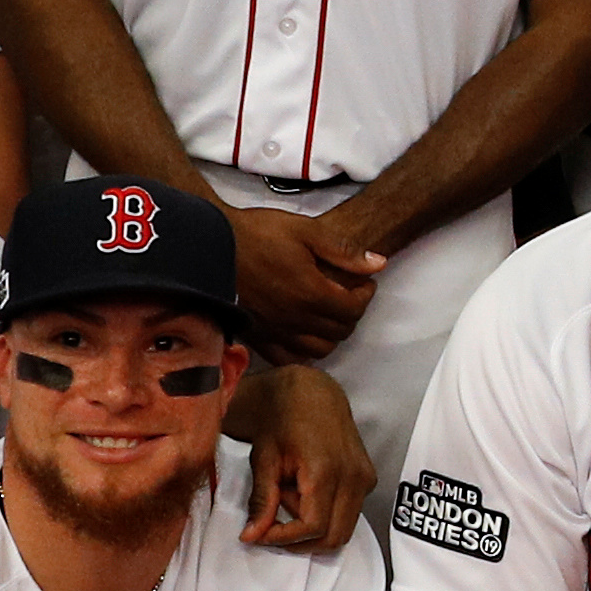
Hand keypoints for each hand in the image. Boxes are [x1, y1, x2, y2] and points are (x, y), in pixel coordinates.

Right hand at [225, 203, 380, 360]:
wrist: (210, 246)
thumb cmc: (258, 234)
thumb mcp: (306, 231)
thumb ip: (344, 250)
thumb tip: (379, 264)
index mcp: (312, 293)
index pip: (354, 309)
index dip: (366, 295)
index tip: (364, 282)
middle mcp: (297, 320)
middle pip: (341, 331)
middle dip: (352, 313)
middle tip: (348, 295)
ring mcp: (277, 332)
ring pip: (319, 350)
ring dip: (332, 334)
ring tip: (328, 314)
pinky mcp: (258, 338)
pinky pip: (288, 358)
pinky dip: (303, 352)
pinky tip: (303, 335)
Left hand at [242, 364, 371, 551]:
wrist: (310, 391)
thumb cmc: (282, 420)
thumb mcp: (264, 460)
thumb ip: (262, 501)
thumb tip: (252, 536)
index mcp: (326, 471)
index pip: (312, 527)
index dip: (284, 538)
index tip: (259, 534)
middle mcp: (353, 477)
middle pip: (334, 537)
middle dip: (300, 540)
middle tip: (273, 522)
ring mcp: (365, 478)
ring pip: (344, 529)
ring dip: (313, 527)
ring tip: (288, 498)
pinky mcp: (368, 477)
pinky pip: (349, 513)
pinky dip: (325, 515)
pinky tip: (303, 492)